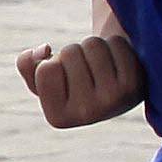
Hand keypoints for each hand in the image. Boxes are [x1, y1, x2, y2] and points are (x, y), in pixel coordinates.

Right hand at [20, 28, 145, 127]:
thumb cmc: (75, 83)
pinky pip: (115, 43)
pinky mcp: (134, 84)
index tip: (65, 77)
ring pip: (92, 44)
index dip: (52, 62)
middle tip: (86, 69)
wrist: (118, 88)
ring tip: (101, 65)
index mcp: (59, 118)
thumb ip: (27, 65)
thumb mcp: (44, 79)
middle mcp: (85, 114)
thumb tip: (43, 50)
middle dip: (74, 52)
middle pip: (69, 53)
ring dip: (94, 46)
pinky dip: (114, 45)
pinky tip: (119, 62)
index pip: (45, 69)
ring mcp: (112, 99)